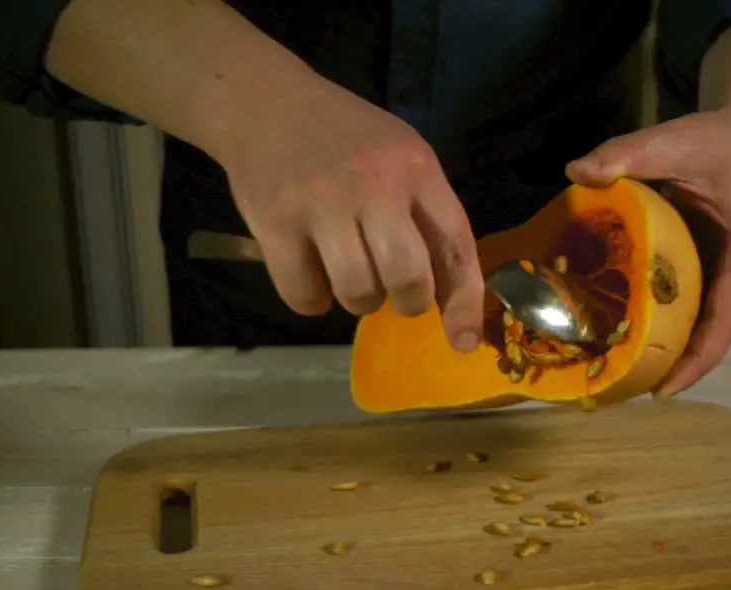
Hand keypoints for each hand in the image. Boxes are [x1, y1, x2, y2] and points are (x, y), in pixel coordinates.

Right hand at [217, 77, 483, 352]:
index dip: (464, 302)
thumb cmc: (344, 140)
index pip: (455, 244)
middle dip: (407, 302)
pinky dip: (310, 299)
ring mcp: (322, 203)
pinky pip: (304, 295)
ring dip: (358, 300)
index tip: (464, 342)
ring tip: (348, 274)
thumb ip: (427, 216)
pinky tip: (309, 271)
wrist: (265, 104)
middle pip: (408, 277)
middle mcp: (374, 184)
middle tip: (392, 292)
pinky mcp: (275, 222)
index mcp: (416, 169)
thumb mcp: (401, 158)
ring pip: (357, 292)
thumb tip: (451, 298)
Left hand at [565, 109, 730, 398]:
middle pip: (720, 334)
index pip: (728, 316)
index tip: (663, 390)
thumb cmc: (714, 140)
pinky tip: (639, 343)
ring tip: (628, 378)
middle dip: (680, 366)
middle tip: (628, 391)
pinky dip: (676, 330)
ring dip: (677, 353)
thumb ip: (625, 154)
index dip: (698, 359)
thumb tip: (576, 171)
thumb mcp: (671, 140)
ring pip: (713, 328)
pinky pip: (705, 313)